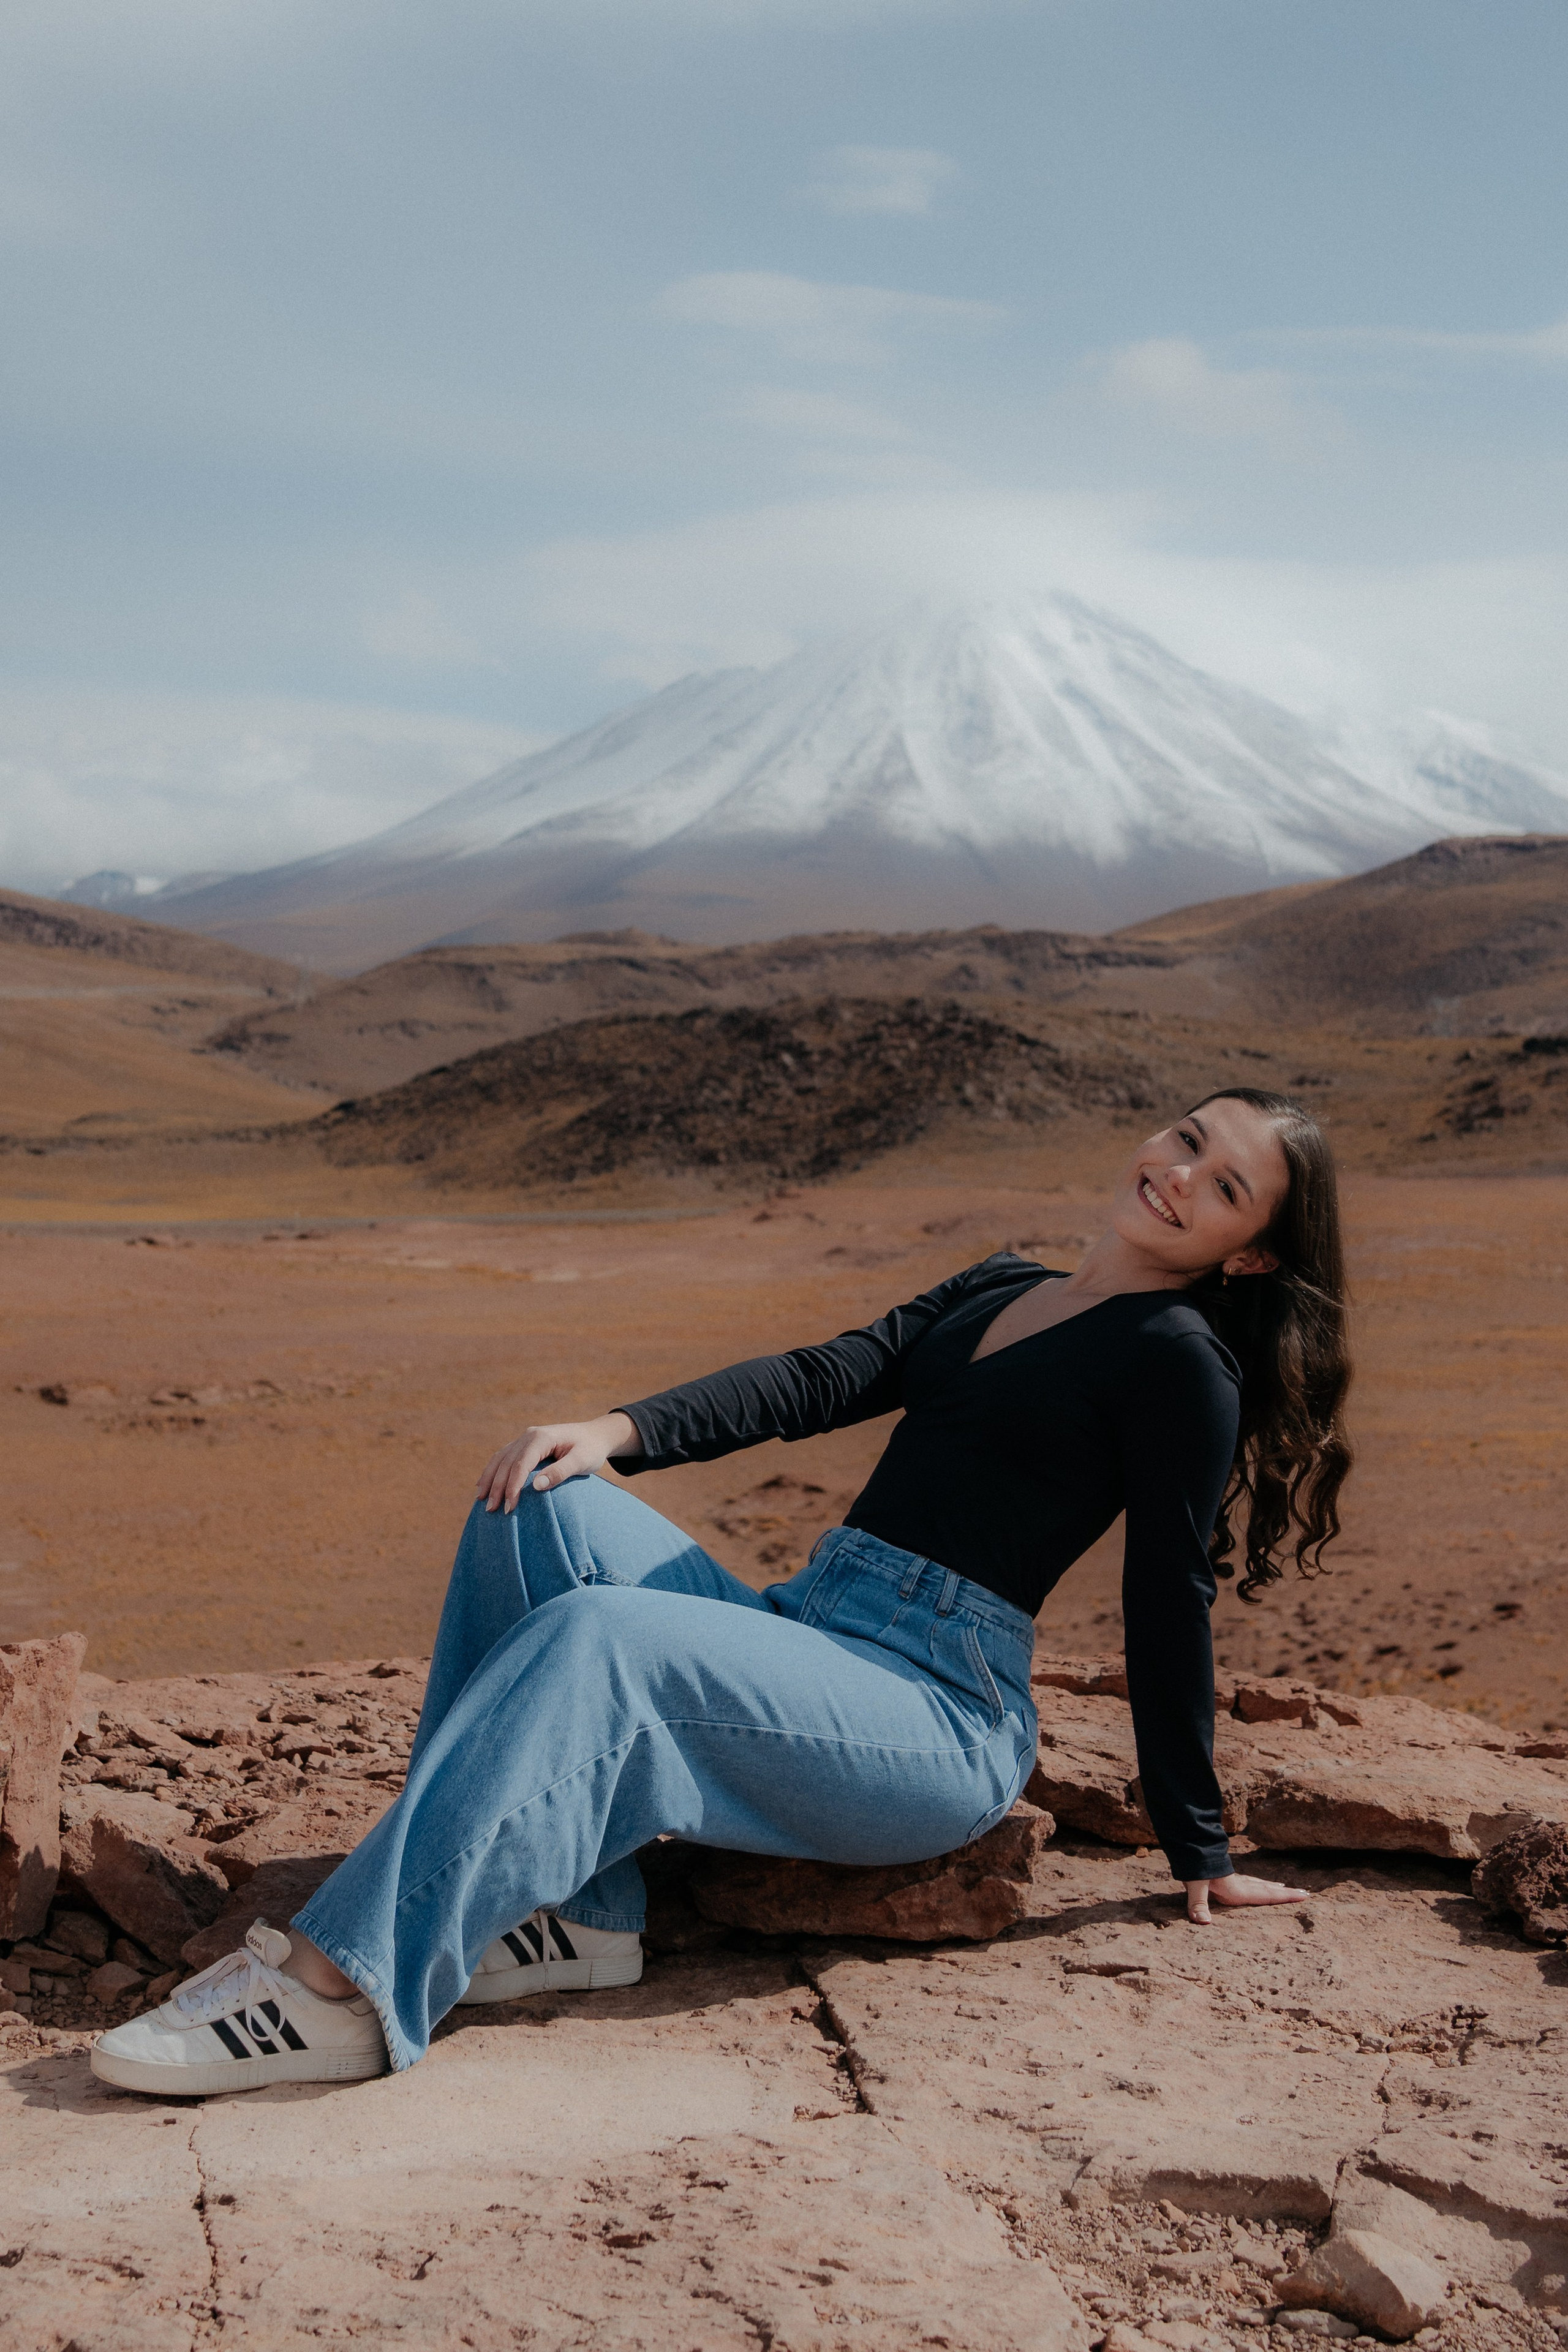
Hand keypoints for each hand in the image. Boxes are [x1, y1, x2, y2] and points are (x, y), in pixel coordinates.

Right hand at [476, 1412, 641, 1513]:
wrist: (596, 1435)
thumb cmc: (591, 1450)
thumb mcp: (582, 1462)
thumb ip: (560, 1472)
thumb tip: (535, 1487)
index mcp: (542, 1437)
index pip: (521, 1465)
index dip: (512, 1487)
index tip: (509, 1508)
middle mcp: (529, 1435)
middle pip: (506, 1462)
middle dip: (497, 1487)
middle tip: (491, 1510)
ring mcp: (525, 1438)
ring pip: (500, 1459)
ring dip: (490, 1479)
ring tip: (482, 1500)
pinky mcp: (525, 1444)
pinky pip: (503, 1457)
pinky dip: (493, 1471)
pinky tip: (484, 1484)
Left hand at [1183, 1870, 1308, 1924]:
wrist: (1187, 1845)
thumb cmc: (1192, 1866)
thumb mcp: (1195, 1885)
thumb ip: (1199, 1903)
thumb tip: (1203, 1922)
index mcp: (1236, 1889)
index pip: (1266, 1895)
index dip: (1285, 1897)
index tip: (1304, 1896)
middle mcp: (1239, 1884)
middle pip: (1268, 1889)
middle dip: (1286, 1892)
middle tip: (1304, 1893)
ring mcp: (1233, 1879)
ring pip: (1258, 1883)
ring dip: (1273, 1886)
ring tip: (1284, 1887)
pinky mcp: (1225, 1876)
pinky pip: (1248, 1881)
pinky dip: (1257, 1883)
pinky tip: (1256, 1883)